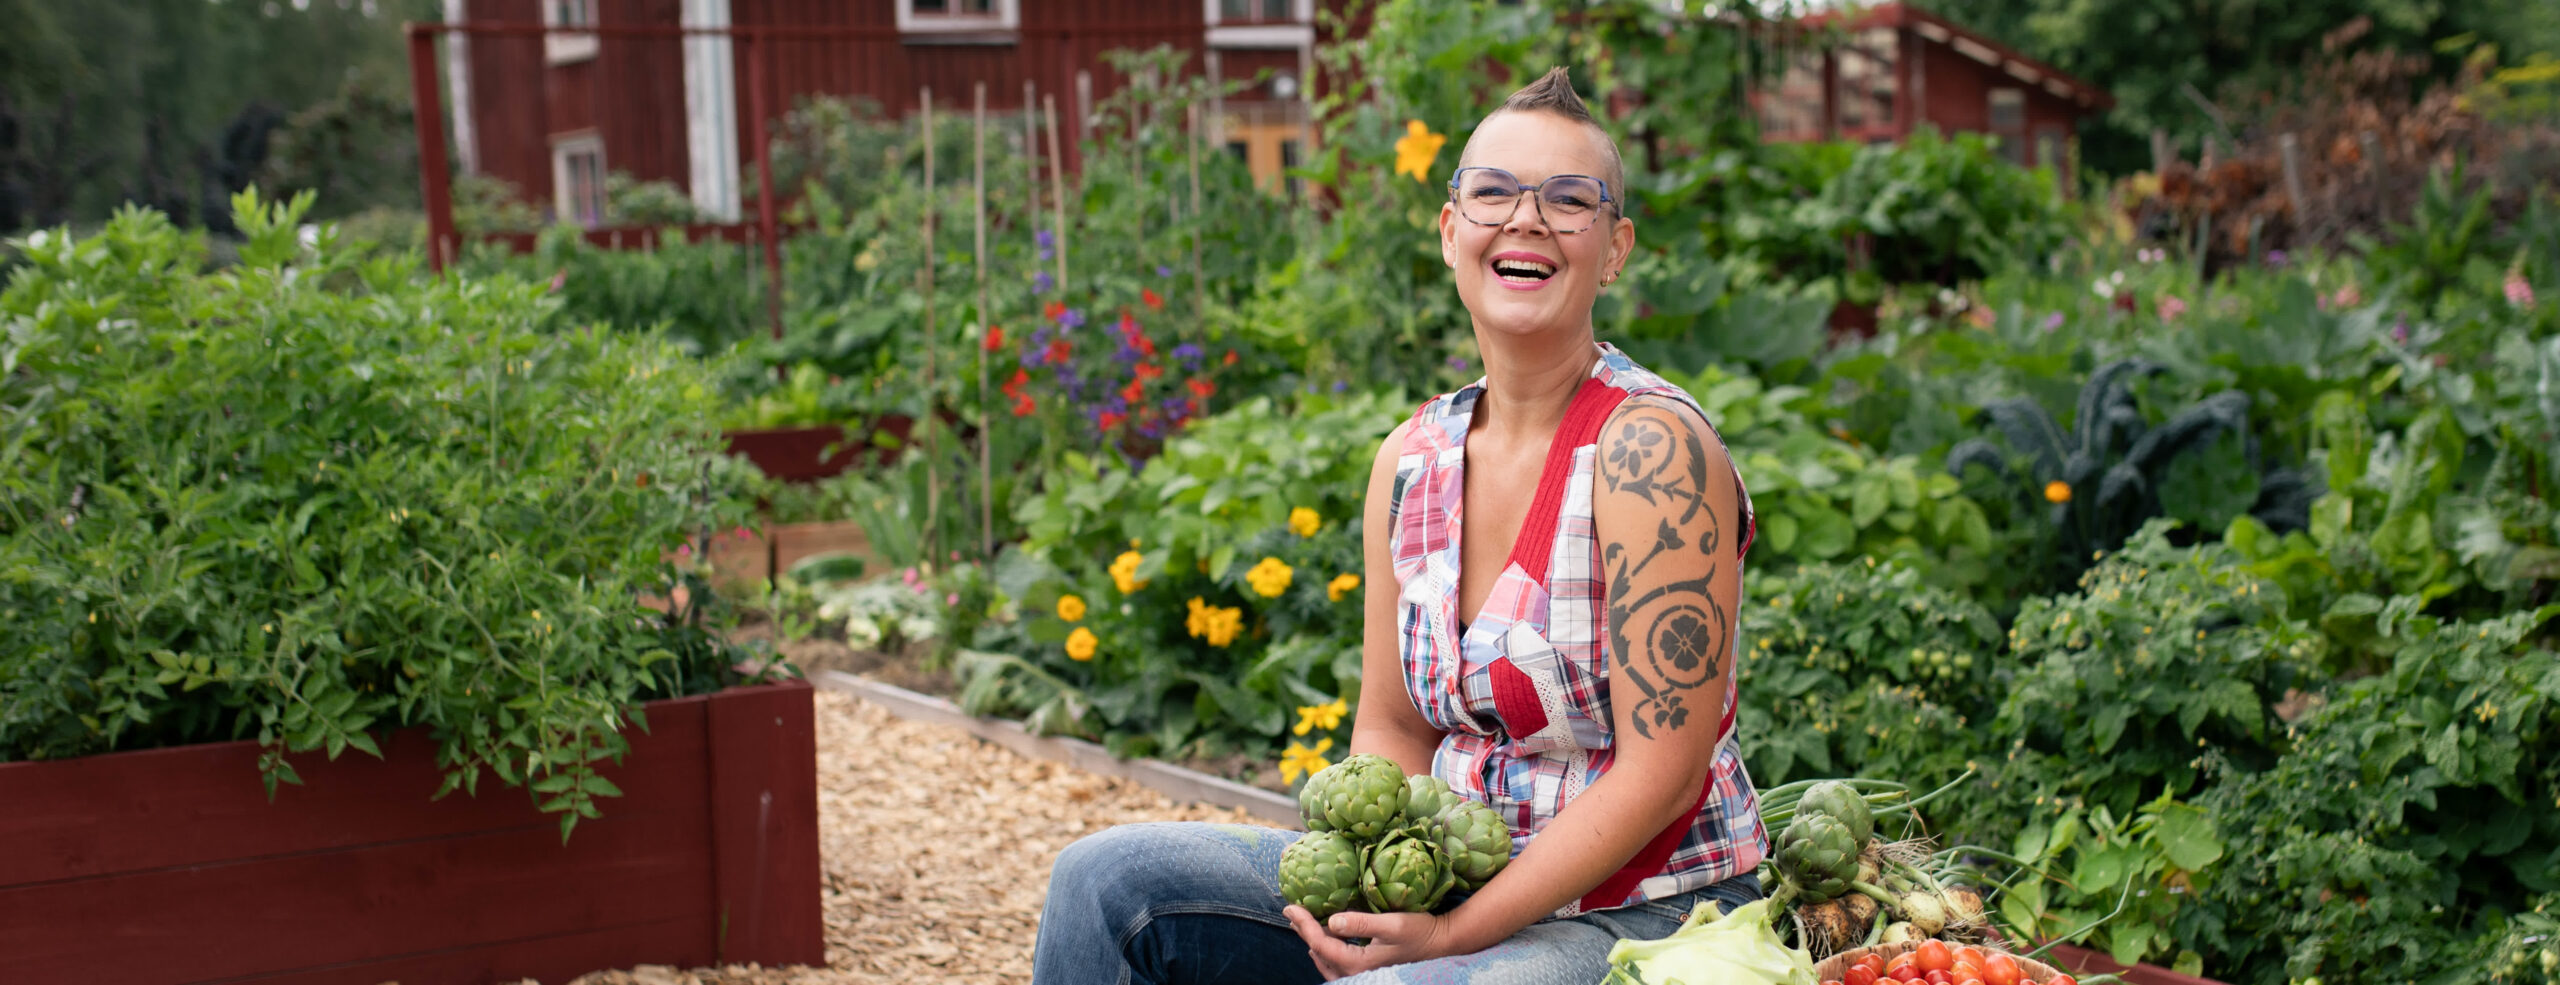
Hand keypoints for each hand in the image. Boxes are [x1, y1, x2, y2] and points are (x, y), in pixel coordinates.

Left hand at [1283, 905, 1450, 978]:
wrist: (1441, 943)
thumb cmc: (1420, 932)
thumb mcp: (1393, 924)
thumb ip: (1362, 923)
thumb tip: (1332, 920)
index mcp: (1358, 964)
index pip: (1320, 944)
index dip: (1304, 924)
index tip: (1290, 906)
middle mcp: (1355, 973)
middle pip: (1319, 952)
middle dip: (1303, 931)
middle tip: (1290, 910)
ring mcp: (1360, 973)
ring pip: (1326, 959)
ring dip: (1313, 940)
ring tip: (1301, 921)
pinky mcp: (1366, 967)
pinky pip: (1336, 961)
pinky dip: (1326, 947)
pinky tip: (1325, 935)